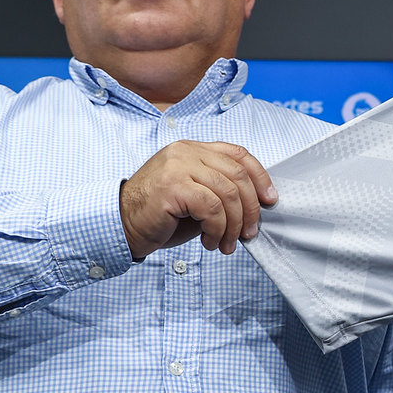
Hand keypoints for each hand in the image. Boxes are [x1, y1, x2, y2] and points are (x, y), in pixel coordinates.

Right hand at [119, 141, 277, 260]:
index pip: (238, 154)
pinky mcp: (173, 186)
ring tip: (225, 243)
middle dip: (250, 209)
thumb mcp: (196, 196)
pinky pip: (211, 208)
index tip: (270, 200)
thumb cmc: (160, 215)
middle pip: (238, 176)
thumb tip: (258, 205)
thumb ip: (221, 191)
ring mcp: (178, 166)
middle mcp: (186, 152)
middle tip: (248, 233)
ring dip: (233, 225)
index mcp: (193, 149)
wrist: (122, 225)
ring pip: (227, 193)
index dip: (260, 177)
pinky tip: (209, 241)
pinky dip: (217, 229)